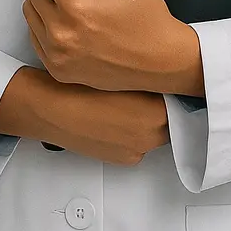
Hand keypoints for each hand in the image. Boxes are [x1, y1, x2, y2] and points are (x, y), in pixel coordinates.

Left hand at [22, 0, 204, 95]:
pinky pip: (35, 37)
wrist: (162, 63)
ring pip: (30, 13)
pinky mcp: (57, 70)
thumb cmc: (149, 22)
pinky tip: (72, 28)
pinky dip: (47, 28)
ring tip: (74, 8)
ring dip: (45, 5)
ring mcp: (57, 55)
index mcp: (78, 6)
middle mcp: (62, 33)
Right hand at [45, 80, 169, 165]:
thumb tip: (158, 76)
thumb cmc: (77, 89)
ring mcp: (136, 150)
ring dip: (148, 116)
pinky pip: (138, 141)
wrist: (49, 110)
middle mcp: (149, 136)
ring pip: (155, 130)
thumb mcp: (118, 71)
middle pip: (171, 117)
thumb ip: (146, 76)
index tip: (169, 79)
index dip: (173, 86)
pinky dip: (132, 130)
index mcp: (154, 112)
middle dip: (163, 102)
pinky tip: (114, 114)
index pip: (181, 100)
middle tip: (147, 86)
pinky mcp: (122, 159)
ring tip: (126, 98)